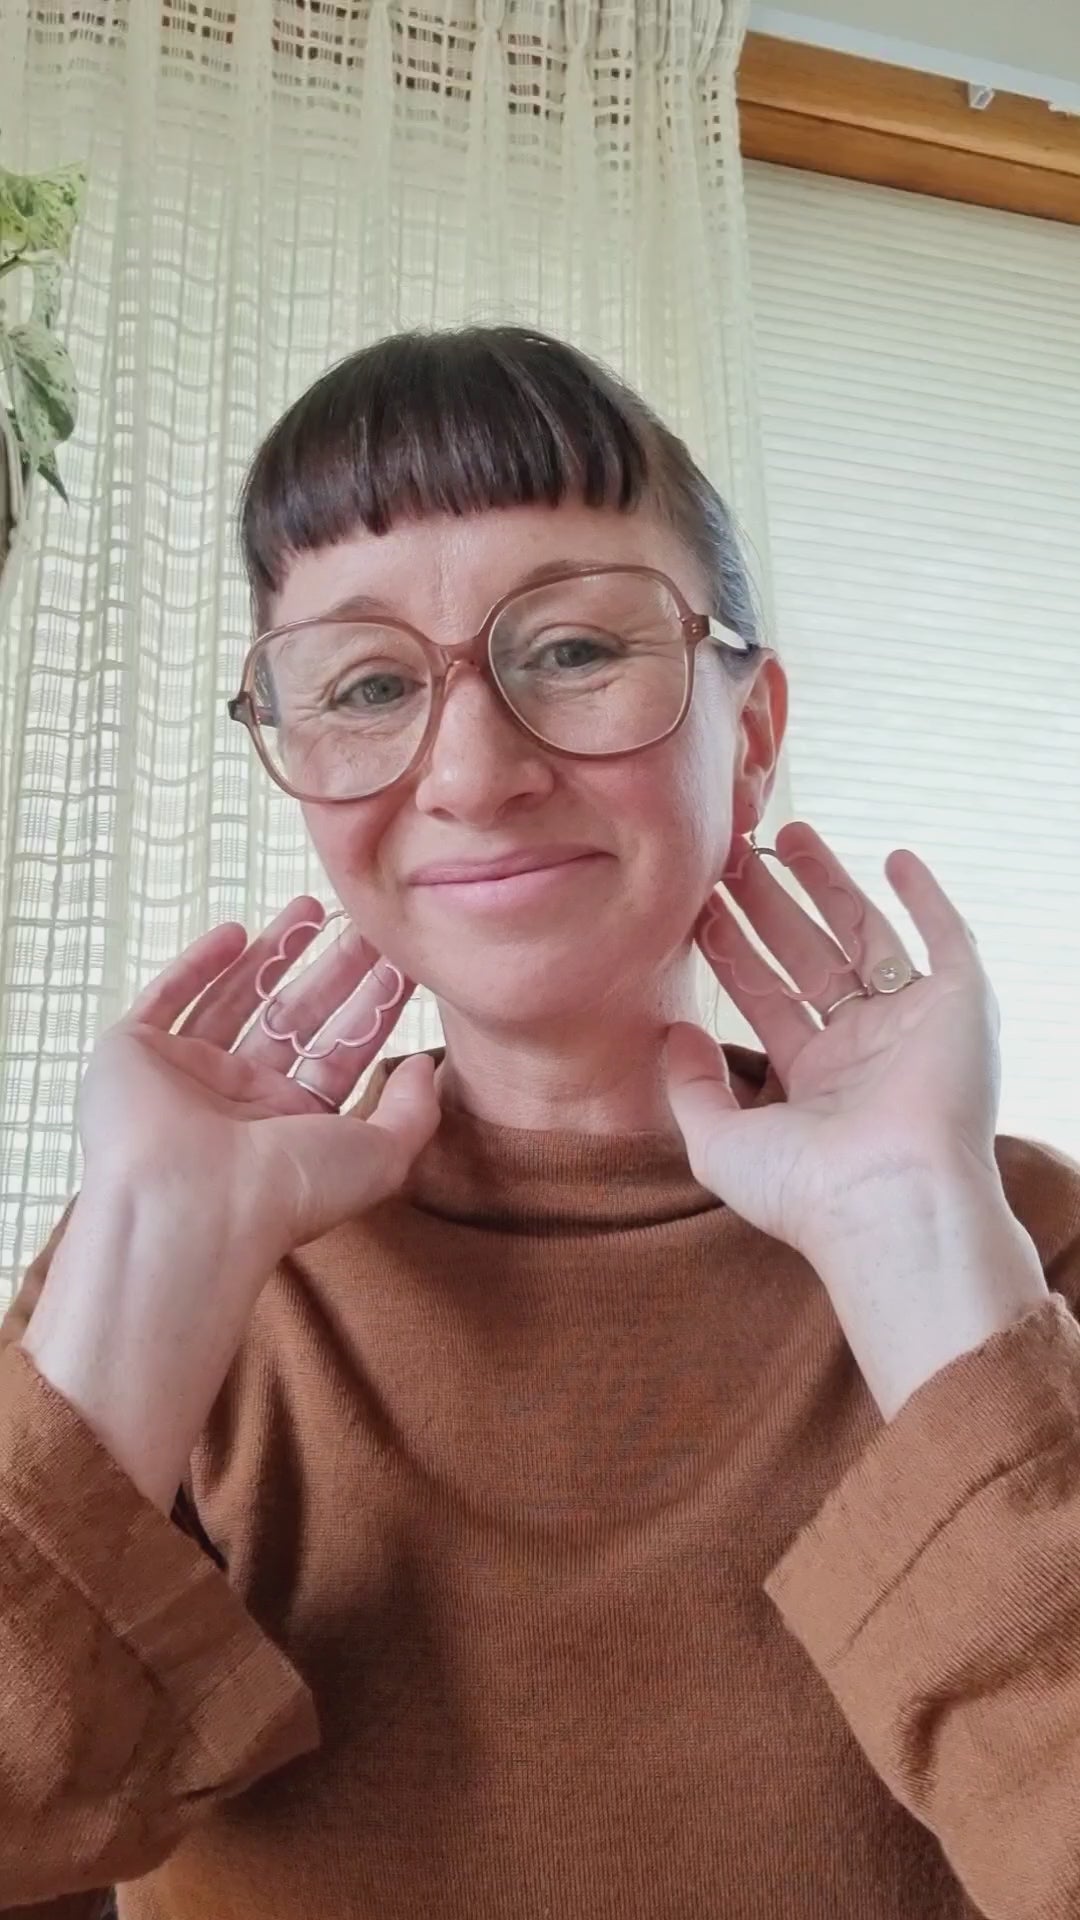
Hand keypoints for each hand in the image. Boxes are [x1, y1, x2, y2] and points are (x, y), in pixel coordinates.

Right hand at [79, 897, 438, 1273]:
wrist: (186, 1205)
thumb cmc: (285, 1191)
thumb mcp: (380, 1156)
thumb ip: (414, 1111)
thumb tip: (425, 1064)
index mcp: (292, 1130)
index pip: (340, 1055)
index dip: (372, 1007)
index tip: (401, 962)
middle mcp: (238, 1104)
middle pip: (294, 1020)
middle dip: (332, 971)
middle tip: (364, 924)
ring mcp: (185, 1076)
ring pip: (234, 999)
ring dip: (272, 954)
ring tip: (311, 907)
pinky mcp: (133, 1055)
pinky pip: (166, 999)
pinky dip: (196, 965)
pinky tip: (235, 931)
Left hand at [665, 822, 1046, 1414]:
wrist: (895, 1202)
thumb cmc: (808, 1190)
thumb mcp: (718, 1143)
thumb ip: (689, 1086)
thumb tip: (672, 1030)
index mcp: (814, 1082)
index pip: (767, 997)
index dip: (734, 949)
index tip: (701, 904)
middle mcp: (864, 1050)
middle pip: (809, 955)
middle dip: (770, 905)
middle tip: (733, 855)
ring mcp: (912, 1026)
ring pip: (866, 936)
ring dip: (830, 885)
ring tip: (788, 834)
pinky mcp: (961, 1007)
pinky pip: (947, 940)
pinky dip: (927, 898)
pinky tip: (896, 858)